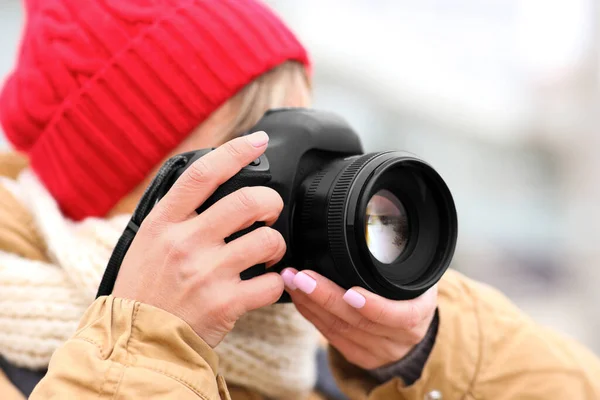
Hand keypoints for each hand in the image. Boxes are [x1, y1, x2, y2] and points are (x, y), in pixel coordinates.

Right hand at [113, 131, 285, 347]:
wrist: (135, 343)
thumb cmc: (143, 290)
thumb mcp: (147, 242)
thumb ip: (177, 215)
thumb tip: (213, 188)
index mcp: (164, 222)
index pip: (203, 174)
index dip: (235, 151)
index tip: (258, 141)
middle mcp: (185, 243)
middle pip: (248, 201)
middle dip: (271, 202)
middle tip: (271, 211)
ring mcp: (206, 273)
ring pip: (267, 240)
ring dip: (276, 245)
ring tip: (268, 253)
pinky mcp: (225, 304)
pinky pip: (270, 283)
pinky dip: (275, 282)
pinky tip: (264, 283)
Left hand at [281, 268, 436, 369]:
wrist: (414, 332)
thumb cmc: (413, 295)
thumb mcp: (418, 277)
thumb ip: (400, 261)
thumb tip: (379, 224)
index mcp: (417, 315)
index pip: (399, 316)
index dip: (375, 306)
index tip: (351, 293)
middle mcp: (398, 338)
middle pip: (357, 321)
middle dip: (324, 297)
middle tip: (300, 276)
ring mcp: (376, 350)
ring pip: (338, 330)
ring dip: (310, 304)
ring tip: (291, 281)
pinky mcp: (357, 355)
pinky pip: (330, 336)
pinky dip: (311, 315)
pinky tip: (298, 297)